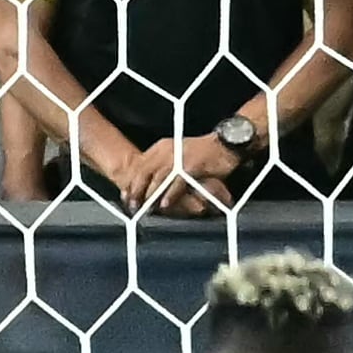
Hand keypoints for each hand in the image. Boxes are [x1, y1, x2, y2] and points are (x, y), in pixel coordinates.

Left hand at [120, 132, 239, 214]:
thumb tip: (146, 187)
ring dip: (150, 196)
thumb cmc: (202, 154)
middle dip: (136, 192)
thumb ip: (161, 168)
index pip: (139, 166)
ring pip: (158, 179)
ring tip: (146, 209)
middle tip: (133, 207)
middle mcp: (166, 150)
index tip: (125, 198)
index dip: (130, 184)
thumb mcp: (176, 156)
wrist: (227, 143)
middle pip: (144, 173)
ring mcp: (179, 157)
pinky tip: (165, 205)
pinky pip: (176, 183)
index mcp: (160, 148)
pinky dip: (170, 195)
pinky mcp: (192, 165)